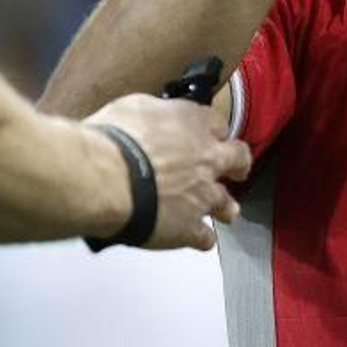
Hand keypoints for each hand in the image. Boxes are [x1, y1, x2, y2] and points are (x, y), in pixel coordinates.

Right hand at [86, 94, 251, 250]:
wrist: (108, 179)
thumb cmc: (114, 141)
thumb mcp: (133, 107)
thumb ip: (154, 112)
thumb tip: (151, 117)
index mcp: (192, 123)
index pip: (216, 123)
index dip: (213, 130)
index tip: (211, 134)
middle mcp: (205, 157)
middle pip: (237, 158)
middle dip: (238, 164)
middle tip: (237, 168)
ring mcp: (201, 194)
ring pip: (225, 202)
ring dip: (225, 206)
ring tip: (226, 211)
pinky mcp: (189, 227)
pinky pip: (204, 237)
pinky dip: (202, 239)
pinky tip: (199, 240)